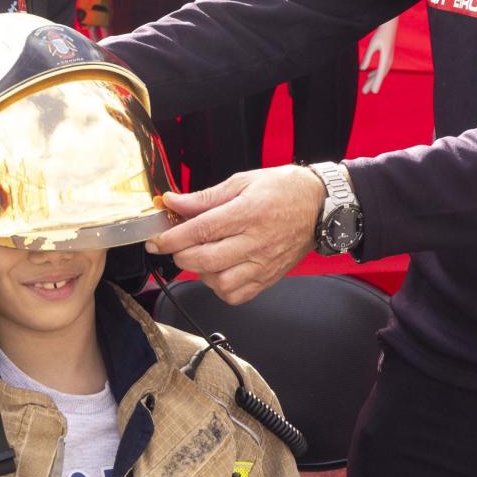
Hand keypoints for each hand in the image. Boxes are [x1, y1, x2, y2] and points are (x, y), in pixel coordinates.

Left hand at [146, 165, 323, 304]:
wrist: (321, 208)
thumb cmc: (283, 190)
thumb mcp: (242, 182)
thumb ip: (205, 197)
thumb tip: (173, 202)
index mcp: (248, 213)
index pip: (200, 231)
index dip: (172, 238)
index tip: (155, 239)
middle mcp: (256, 242)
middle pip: (205, 259)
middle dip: (180, 254)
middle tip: (174, 245)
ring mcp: (263, 264)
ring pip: (219, 282)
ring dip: (201, 272)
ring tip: (201, 256)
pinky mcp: (268, 278)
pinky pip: (236, 295)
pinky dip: (220, 287)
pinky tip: (219, 271)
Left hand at [359, 17, 398, 94]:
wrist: (390, 26)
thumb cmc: (381, 34)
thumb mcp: (372, 45)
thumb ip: (367, 57)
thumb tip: (362, 69)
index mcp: (386, 57)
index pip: (380, 73)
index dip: (376, 83)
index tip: (373, 92)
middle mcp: (389, 60)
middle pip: (380, 75)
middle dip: (372, 83)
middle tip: (364, 92)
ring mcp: (389, 59)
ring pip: (381, 73)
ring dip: (373, 79)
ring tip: (366, 86)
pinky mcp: (387, 57)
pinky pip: (381, 68)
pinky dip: (375, 73)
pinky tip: (369, 75)